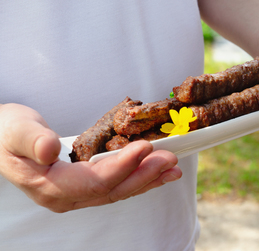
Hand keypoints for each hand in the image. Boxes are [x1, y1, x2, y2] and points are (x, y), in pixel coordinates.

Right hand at [0, 103, 181, 212]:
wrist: (1, 139)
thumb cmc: (8, 132)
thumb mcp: (15, 130)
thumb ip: (31, 140)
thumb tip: (49, 150)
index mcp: (50, 186)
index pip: (95, 182)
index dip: (122, 166)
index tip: (146, 147)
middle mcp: (66, 197)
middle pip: (113, 190)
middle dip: (144, 174)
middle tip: (170, 159)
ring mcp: (76, 195)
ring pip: (118, 191)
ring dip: (147, 179)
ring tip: (172, 169)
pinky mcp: (85, 187)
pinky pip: (116, 186)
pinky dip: (138, 178)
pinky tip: (157, 172)